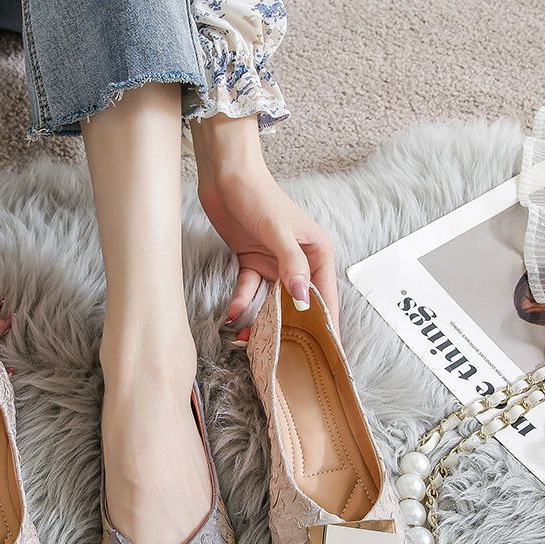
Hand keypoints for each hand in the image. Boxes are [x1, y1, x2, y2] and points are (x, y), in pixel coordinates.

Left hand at [191, 115, 337, 336]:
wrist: (225, 176)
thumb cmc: (258, 196)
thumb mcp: (278, 231)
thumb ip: (292, 265)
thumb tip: (304, 298)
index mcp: (317, 253)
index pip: (326, 295)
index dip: (327, 324)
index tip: (329, 352)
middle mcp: (299, 261)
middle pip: (298, 303)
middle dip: (289, 328)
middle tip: (281, 356)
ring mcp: (275, 263)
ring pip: (270, 301)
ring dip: (259, 320)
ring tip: (246, 341)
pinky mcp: (252, 262)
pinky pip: (249, 290)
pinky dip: (240, 302)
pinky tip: (230, 315)